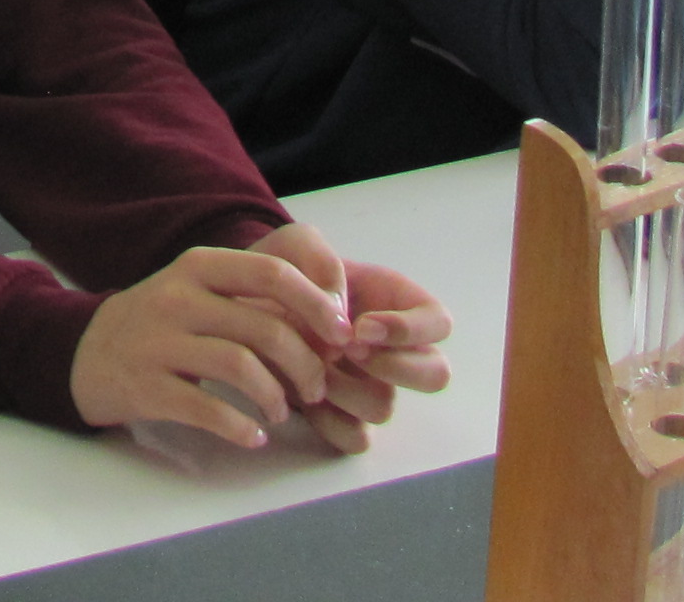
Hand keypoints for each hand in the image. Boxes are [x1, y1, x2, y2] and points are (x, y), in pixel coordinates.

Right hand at [69, 244, 348, 448]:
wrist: (85, 353)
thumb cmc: (161, 322)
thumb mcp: (197, 290)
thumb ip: (251, 296)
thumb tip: (329, 317)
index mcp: (198, 267)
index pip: (272, 273)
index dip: (316, 304)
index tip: (342, 335)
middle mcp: (178, 298)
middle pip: (265, 327)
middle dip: (306, 364)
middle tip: (317, 387)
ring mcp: (158, 342)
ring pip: (241, 367)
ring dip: (276, 398)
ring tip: (281, 413)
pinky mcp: (146, 386)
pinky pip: (208, 408)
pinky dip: (241, 427)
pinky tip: (253, 436)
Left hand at [249, 224, 453, 450]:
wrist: (244, 303)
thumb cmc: (281, 270)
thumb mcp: (297, 245)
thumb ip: (323, 262)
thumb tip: (341, 315)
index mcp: (397, 305)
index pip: (439, 323)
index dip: (410, 330)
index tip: (362, 326)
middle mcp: (394, 351)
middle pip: (434, 376)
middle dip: (393, 366)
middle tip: (348, 349)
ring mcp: (371, 387)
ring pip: (386, 407)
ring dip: (346, 389)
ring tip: (308, 365)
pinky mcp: (343, 417)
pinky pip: (355, 438)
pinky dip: (328, 421)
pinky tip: (300, 393)